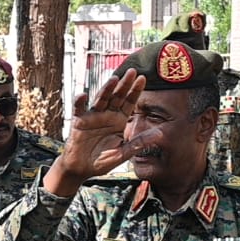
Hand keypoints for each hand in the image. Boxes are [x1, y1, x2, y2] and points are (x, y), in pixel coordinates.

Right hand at [43, 69, 147, 196]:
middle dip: (124, 84)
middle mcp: (107, 115)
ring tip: (114, 79)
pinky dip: (80, 102)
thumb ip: (139, 143)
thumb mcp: (122, 153)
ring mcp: (93, 116)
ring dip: (106, 89)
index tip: (143, 78)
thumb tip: (160, 134)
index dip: (135, 91)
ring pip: (100, 99)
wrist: (82, 169)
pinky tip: (83, 95)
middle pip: (116, 96)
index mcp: (119, 121)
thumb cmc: (101, 161)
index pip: (129, 102)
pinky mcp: (79, 121)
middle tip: (132, 71)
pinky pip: (79, 109)